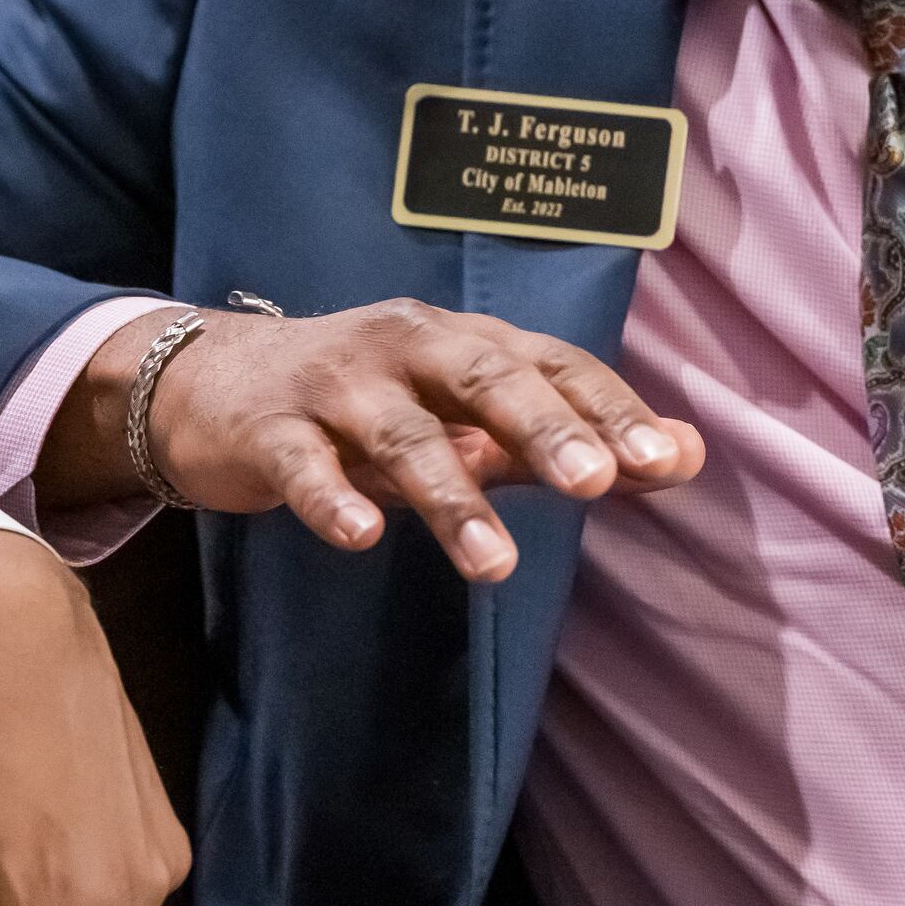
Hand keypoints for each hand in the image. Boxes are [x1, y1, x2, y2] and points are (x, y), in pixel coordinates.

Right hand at [42, 301, 703, 582]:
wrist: (214, 385)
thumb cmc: (367, 406)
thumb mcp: (466, 415)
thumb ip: (567, 438)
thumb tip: (690, 456)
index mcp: (463, 339)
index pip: (551, 363)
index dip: (608, 409)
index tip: (667, 462)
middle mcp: (405, 346)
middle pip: (484, 378)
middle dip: (544, 428)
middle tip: (598, 484)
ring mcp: (335, 385)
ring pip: (401, 432)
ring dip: (450, 496)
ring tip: (496, 566)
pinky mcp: (270, 429)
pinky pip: (303, 465)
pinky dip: (331, 499)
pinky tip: (359, 538)